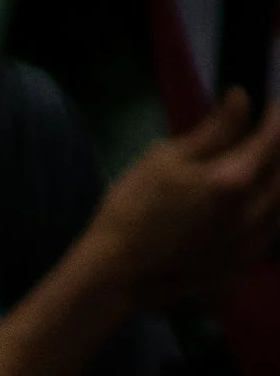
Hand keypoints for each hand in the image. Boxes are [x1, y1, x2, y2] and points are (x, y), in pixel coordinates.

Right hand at [91, 90, 279, 310]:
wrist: (112, 277)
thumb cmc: (131, 211)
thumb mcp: (166, 158)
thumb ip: (214, 128)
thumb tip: (242, 98)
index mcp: (233, 179)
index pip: (274, 137)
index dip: (274, 116)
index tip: (267, 107)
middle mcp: (250, 214)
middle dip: (278, 151)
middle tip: (264, 139)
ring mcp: (246, 246)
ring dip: (277, 184)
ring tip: (263, 171)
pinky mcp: (237, 269)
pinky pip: (267, 237)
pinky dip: (268, 217)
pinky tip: (253, 209)